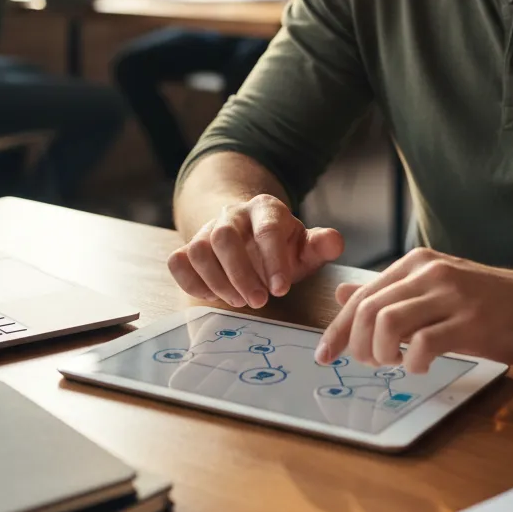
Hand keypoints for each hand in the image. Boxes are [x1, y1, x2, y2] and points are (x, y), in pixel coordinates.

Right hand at [168, 194, 343, 309]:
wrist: (248, 233)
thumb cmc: (281, 246)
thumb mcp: (304, 245)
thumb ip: (320, 245)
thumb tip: (335, 243)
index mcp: (265, 209)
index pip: (266, 230)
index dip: (273, 261)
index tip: (281, 290)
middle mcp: (232, 214)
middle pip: (224, 236)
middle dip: (240, 273)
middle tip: (258, 302)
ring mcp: (207, 229)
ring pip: (198, 248)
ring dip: (216, 280)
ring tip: (239, 302)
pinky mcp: (188, 246)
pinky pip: (178, 260)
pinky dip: (191, 282)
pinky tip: (213, 296)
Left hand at [315, 248, 512, 372]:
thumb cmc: (489, 301)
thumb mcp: (435, 288)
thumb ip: (390, 292)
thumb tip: (344, 295)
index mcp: (417, 263)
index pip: (363, 294)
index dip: (338, 327)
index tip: (325, 354)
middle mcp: (430, 272)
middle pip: (369, 309)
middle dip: (356, 343)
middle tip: (365, 364)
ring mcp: (450, 295)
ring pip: (389, 323)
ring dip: (381, 353)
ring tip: (393, 364)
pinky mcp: (470, 322)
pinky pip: (424, 343)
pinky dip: (413, 362)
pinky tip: (419, 367)